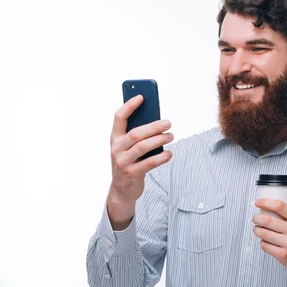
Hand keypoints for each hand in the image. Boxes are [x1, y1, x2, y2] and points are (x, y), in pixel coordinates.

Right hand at [107, 95, 173, 228]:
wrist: (122, 190)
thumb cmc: (129, 162)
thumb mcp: (128, 148)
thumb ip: (138, 135)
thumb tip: (157, 122)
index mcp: (115, 138)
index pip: (119, 118)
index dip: (129, 106)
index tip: (142, 97)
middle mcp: (116, 149)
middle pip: (136, 133)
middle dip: (153, 126)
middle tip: (168, 123)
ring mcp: (123, 162)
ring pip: (142, 147)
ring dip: (159, 140)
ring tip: (171, 136)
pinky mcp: (132, 174)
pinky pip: (149, 163)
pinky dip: (161, 157)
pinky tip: (169, 153)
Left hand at [252, 199, 286, 286]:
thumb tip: (269, 210)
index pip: (279, 206)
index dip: (265, 202)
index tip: (258, 202)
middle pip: (268, 220)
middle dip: (257, 218)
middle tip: (255, 218)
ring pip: (264, 233)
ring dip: (256, 230)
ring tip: (257, 229)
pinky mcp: (283, 255)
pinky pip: (265, 246)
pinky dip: (262, 242)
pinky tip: (264, 241)